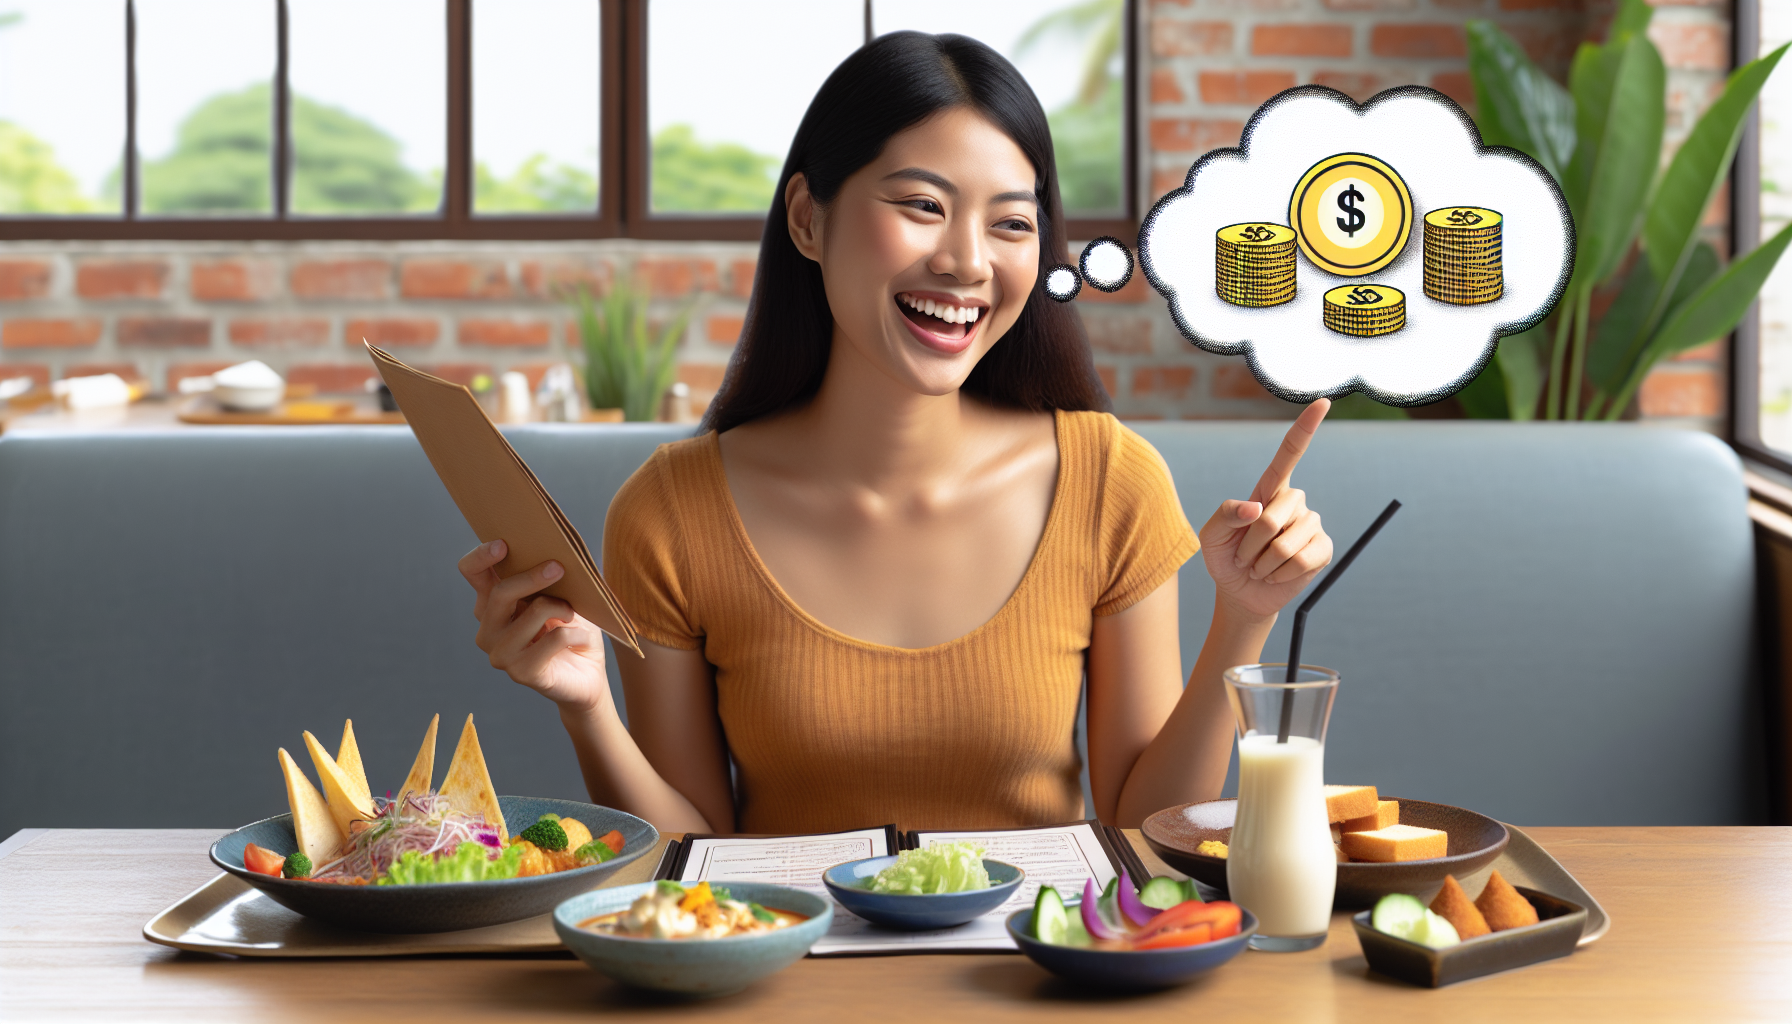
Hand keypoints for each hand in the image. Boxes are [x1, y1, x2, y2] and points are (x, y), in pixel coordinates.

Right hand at [458, 539, 609, 711]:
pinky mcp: (521, 672)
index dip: (482, 556)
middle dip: (533, 576)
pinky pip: (555, 638)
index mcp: (492, 604)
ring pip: (533, 612)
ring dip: (562, 607)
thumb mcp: (562, 595)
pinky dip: (577, 633)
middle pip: (501, 592)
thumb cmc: (573, 629)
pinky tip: (581, 641)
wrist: (587, 675)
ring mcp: (501, 653)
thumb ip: (548, 576)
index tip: (503, 544)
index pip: (472, 572)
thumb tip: (553, 554)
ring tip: (574, 615)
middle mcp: (488, 629)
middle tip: (559, 567)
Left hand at [1198, 400, 1334, 619]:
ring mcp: (1311, 525)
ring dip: (1263, 561)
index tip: (1323, 402)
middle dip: (1251, 542)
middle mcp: (1294, 502)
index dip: (1306, 429)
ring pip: (1285, 542)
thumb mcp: (1212, 535)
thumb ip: (1226, 515)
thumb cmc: (1225, 558)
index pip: (1290, 454)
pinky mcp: (1322, 550)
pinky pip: (1300, 560)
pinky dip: (1279, 573)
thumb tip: (1256, 509)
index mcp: (1269, 490)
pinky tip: (1275, 575)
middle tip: (1244, 556)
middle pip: (1273, 514)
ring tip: (1259, 565)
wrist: (1240, 593)